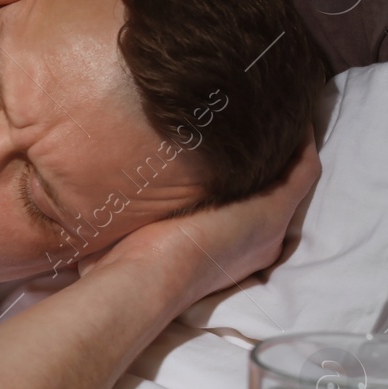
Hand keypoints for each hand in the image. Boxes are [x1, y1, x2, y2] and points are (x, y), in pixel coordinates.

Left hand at [78, 129, 321, 310]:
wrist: (145, 278)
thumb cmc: (128, 266)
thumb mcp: (134, 236)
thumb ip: (127, 223)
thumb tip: (83, 233)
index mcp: (226, 248)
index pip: (247, 205)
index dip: (249, 175)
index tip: (240, 144)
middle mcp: (255, 240)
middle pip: (277, 191)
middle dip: (276, 156)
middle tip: (272, 120)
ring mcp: (268, 226)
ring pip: (295, 180)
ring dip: (292, 147)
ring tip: (285, 110)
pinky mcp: (273, 212)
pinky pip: (303, 172)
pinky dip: (304, 145)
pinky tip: (298, 118)